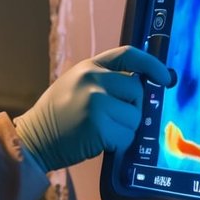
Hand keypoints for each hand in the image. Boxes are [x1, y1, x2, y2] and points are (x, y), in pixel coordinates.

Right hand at [13, 46, 169, 170]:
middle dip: (132, 109)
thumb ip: (104, 81)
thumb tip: (140, 88)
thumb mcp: (75, 85)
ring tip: (102, 132)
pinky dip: (119, 144)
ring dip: (125, 130)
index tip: (166, 78)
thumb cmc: (58, 117)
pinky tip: (100, 143)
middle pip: (137, 91)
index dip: (152, 65)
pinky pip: (127, 137)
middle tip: (113, 119)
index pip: (128, 55)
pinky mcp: (98, 126)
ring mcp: (96, 102)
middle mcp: (92, 80)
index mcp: (88, 67)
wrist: (34, 139)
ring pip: (135, 117)